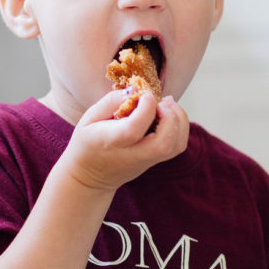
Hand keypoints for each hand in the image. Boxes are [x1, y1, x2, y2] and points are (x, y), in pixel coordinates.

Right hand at [61, 89, 189, 194]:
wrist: (89, 177)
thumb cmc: (87, 143)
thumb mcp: (89, 118)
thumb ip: (110, 101)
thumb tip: (135, 90)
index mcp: (111, 142)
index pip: (135, 129)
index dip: (146, 108)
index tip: (145, 95)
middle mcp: (133, 154)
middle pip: (164, 143)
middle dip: (171, 117)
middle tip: (163, 101)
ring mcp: (147, 160)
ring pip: (175, 146)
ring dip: (179, 121)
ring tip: (168, 104)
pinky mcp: (155, 161)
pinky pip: (177, 147)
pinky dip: (180, 128)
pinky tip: (169, 115)